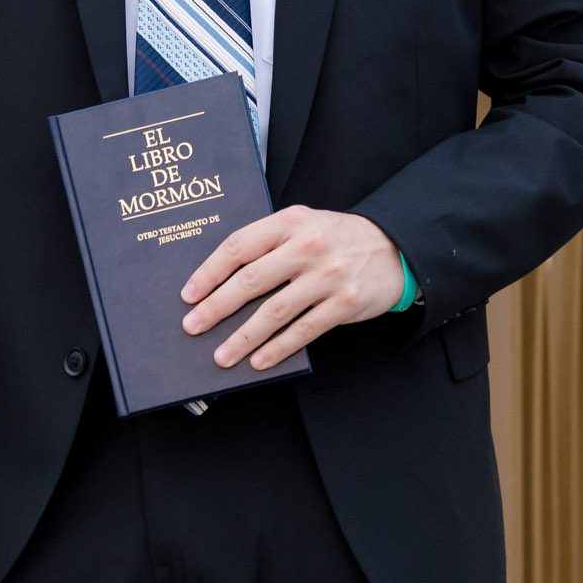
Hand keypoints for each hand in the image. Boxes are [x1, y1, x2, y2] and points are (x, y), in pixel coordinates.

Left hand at [179, 205, 404, 370]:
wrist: (394, 247)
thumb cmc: (337, 238)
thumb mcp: (304, 224)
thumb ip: (269, 241)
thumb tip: (221, 277)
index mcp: (290, 222)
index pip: (239, 246)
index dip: (209, 272)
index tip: (189, 294)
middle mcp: (308, 246)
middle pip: (251, 280)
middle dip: (216, 307)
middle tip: (193, 327)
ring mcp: (328, 276)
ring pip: (275, 311)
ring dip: (243, 337)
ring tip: (221, 356)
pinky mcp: (345, 303)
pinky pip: (304, 330)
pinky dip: (278, 348)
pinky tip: (259, 360)